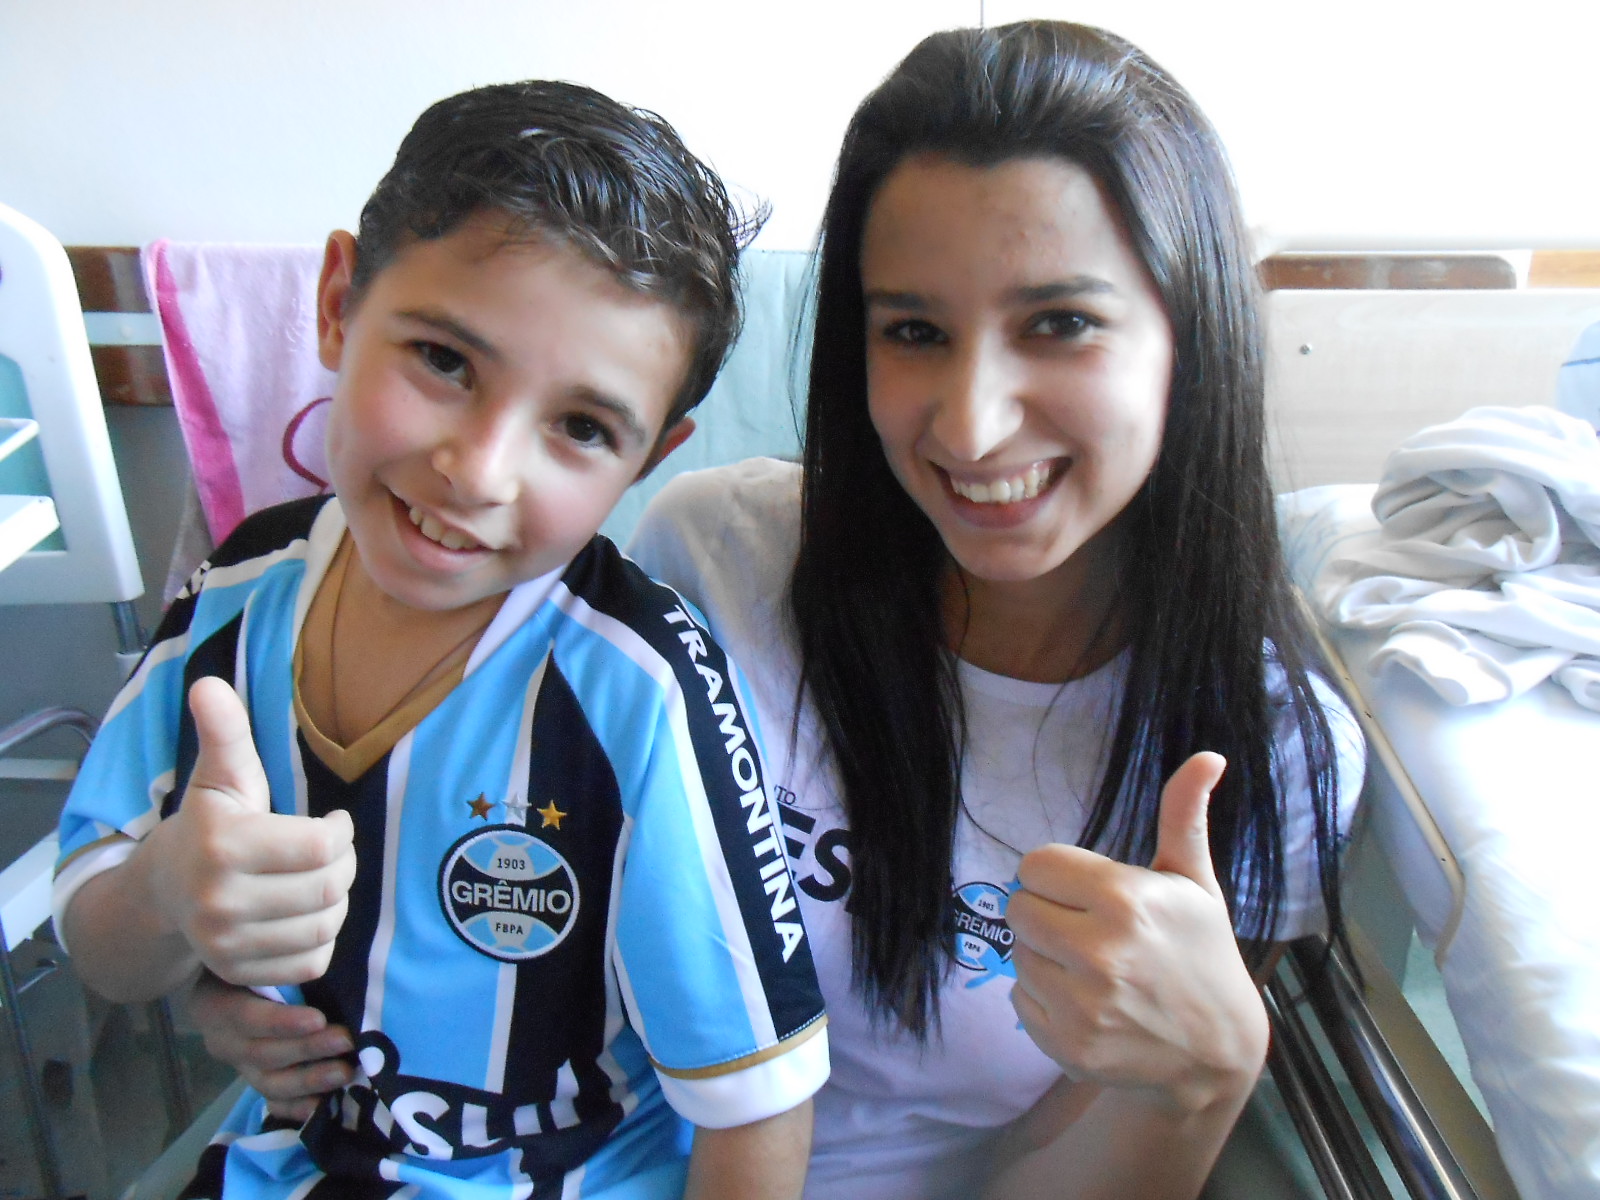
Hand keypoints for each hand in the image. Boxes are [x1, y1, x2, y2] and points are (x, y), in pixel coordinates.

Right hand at [147, 676, 356, 986]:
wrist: (162, 890)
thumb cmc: (209, 824)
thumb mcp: (220, 776)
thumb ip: (224, 732)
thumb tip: (208, 683)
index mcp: (224, 846)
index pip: (322, 846)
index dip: (340, 831)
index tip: (331, 820)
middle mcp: (220, 902)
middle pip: (329, 888)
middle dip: (344, 865)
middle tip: (331, 851)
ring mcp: (227, 945)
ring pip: (325, 927)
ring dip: (336, 902)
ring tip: (319, 880)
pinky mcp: (238, 972)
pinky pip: (312, 961)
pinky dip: (321, 938)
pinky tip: (304, 913)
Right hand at [186, 972, 354, 1121]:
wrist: (242, 977)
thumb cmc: (260, 959)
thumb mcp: (260, 955)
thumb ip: (280, 962)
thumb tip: (321, 957)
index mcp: (213, 1004)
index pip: (245, 1017)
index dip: (282, 1023)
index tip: (319, 1018)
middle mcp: (221, 1040)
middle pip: (261, 1053)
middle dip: (307, 1050)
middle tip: (346, 1039)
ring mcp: (238, 1065)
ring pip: (269, 1082)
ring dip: (309, 1080)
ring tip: (345, 1071)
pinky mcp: (256, 1081)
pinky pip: (273, 1102)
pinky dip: (297, 1107)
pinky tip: (322, 1106)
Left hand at [1005, 752, 1267, 1113]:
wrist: (1217, 1051)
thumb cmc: (1201, 952)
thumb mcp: (1195, 882)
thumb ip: (1183, 816)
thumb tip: (1208, 756)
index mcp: (1125, 899)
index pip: (1035, 865)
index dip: (1059, 877)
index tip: (1088, 894)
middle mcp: (1100, 952)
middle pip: (1018, 908)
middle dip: (1049, 914)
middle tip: (1089, 931)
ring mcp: (1083, 1005)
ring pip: (1018, 955)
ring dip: (1046, 958)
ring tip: (1093, 970)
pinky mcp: (1067, 1045)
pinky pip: (1020, 999)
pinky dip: (1045, 1001)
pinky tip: (1088, 1004)